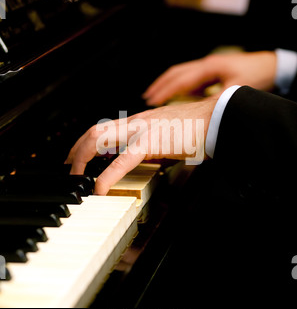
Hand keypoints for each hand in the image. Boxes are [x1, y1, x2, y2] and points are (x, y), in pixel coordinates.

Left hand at [65, 95, 219, 194]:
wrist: (215, 118)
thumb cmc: (196, 128)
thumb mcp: (166, 135)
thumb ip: (151, 144)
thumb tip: (142, 157)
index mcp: (139, 122)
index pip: (104, 129)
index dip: (86, 143)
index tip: (79, 156)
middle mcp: (135, 123)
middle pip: (93, 131)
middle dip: (75, 150)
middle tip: (69, 167)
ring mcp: (141, 130)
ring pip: (99, 139)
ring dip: (82, 158)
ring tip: (76, 177)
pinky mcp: (151, 142)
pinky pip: (123, 160)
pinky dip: (108, 176)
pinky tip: (100, 189)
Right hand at [142, 51, 276, 105]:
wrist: (271, 65)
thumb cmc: (256, 75)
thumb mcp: (236, 90)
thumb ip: (216, 101)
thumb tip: (198, 113)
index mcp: (208, 68)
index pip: (180, 80)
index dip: (164, 91)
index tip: (151, 100)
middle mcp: (205, 65)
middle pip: (176, 73)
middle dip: (160, 85)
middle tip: (146, 97)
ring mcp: (208, 67)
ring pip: (181, 74)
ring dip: (168, 84)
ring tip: (156, 95)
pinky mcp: (212, 71)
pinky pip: (190, 78)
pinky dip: (179, 86)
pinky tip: (177, 95)